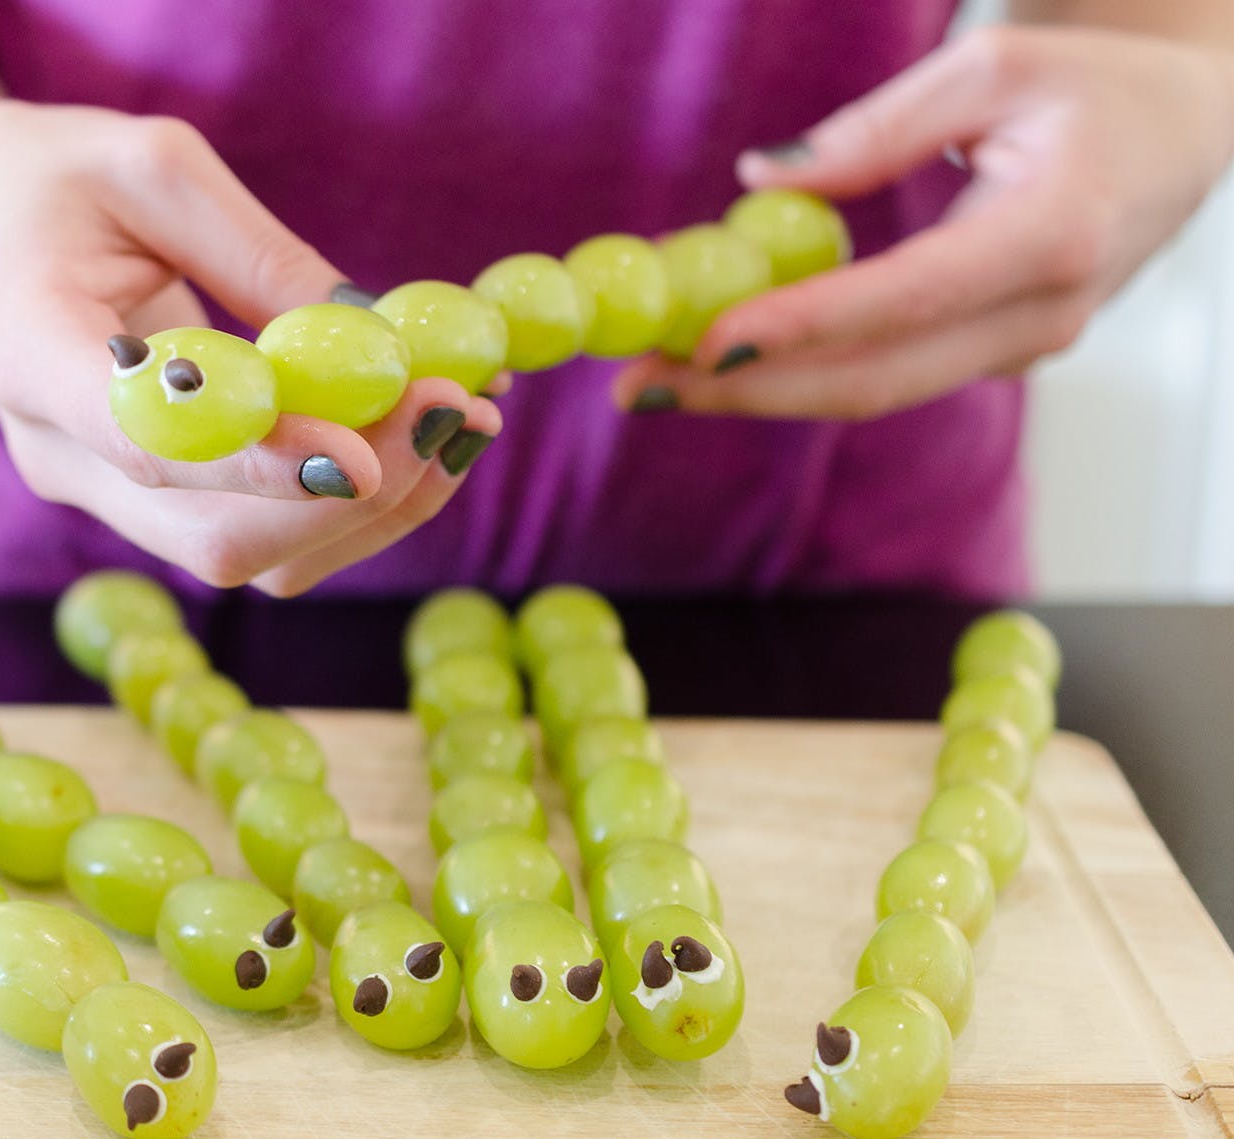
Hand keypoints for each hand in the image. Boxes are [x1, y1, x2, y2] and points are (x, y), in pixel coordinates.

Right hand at [0, 102, 498, 592]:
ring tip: (463, 416)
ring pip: (248, 557)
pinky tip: (418, 435)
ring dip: (373, 511)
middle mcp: (59, 456)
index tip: (364, 457)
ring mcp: (101, 494)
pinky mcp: (148, 501)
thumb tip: (374, 343)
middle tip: (454, 409)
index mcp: (29, 352)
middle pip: (212, 536)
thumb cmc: (52, 179)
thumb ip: (258, 254)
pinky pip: (259, 534)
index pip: (146, 442)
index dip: (257, 464)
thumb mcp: (153, 166)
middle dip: (352, 496)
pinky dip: (352, 502)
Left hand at [611, 25, 1233, 419]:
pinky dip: (799, 370)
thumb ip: (874, 132)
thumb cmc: (1089, 86)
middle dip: (745, 391)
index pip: (907, 299)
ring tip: (652, 379)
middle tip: (637, 386)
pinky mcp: (991, 358)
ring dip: (757, 391)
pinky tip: (722, 356)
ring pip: (871, 392)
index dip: (802, 326)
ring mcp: (1020, 351)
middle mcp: (1040, 315)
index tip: (705, 339)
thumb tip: (759, 182)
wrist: (1184, 135)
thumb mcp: (986, 69)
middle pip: (873, 381)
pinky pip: (885, 375)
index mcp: (1050, 234)